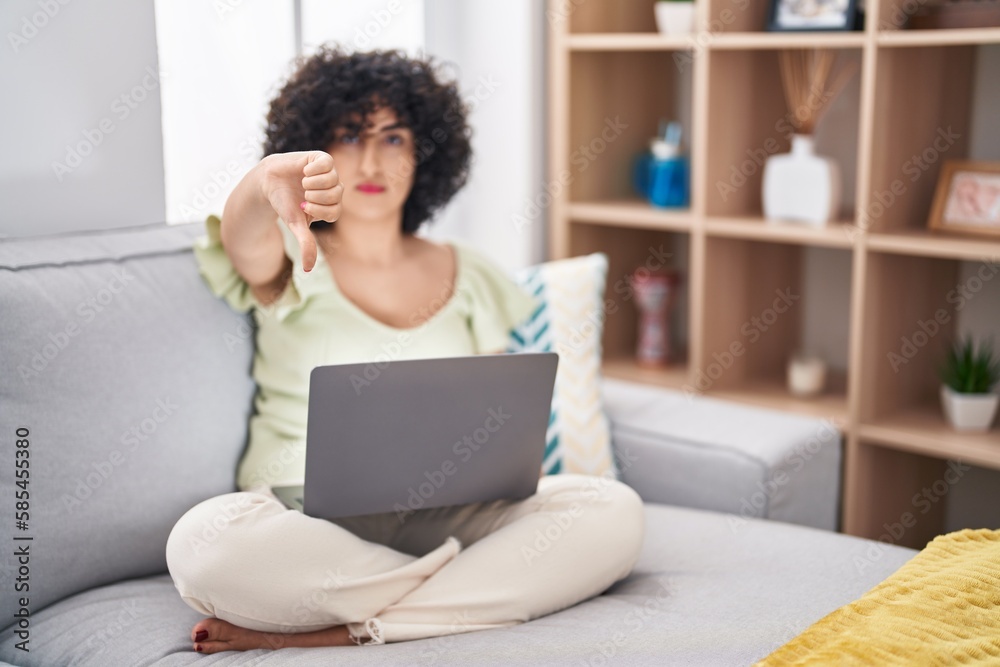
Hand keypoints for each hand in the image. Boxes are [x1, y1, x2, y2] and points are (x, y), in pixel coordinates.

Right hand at [260, 151, 343, 271]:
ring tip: (302, 182)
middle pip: (336, 195)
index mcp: (331, 207)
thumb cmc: (284, 204)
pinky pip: (327, 163)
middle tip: (302, 195)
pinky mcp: (321, 159)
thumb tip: (309, 270)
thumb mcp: (295, 225)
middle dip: (315, 197)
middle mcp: (333, 190)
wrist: (269, 181)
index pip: (335, 212)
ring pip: (332, 179)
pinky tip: (304, 170)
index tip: (303, 207)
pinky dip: (313, 169)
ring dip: (313, 183)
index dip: (318, 210)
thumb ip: (306, 244)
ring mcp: (329, 174)